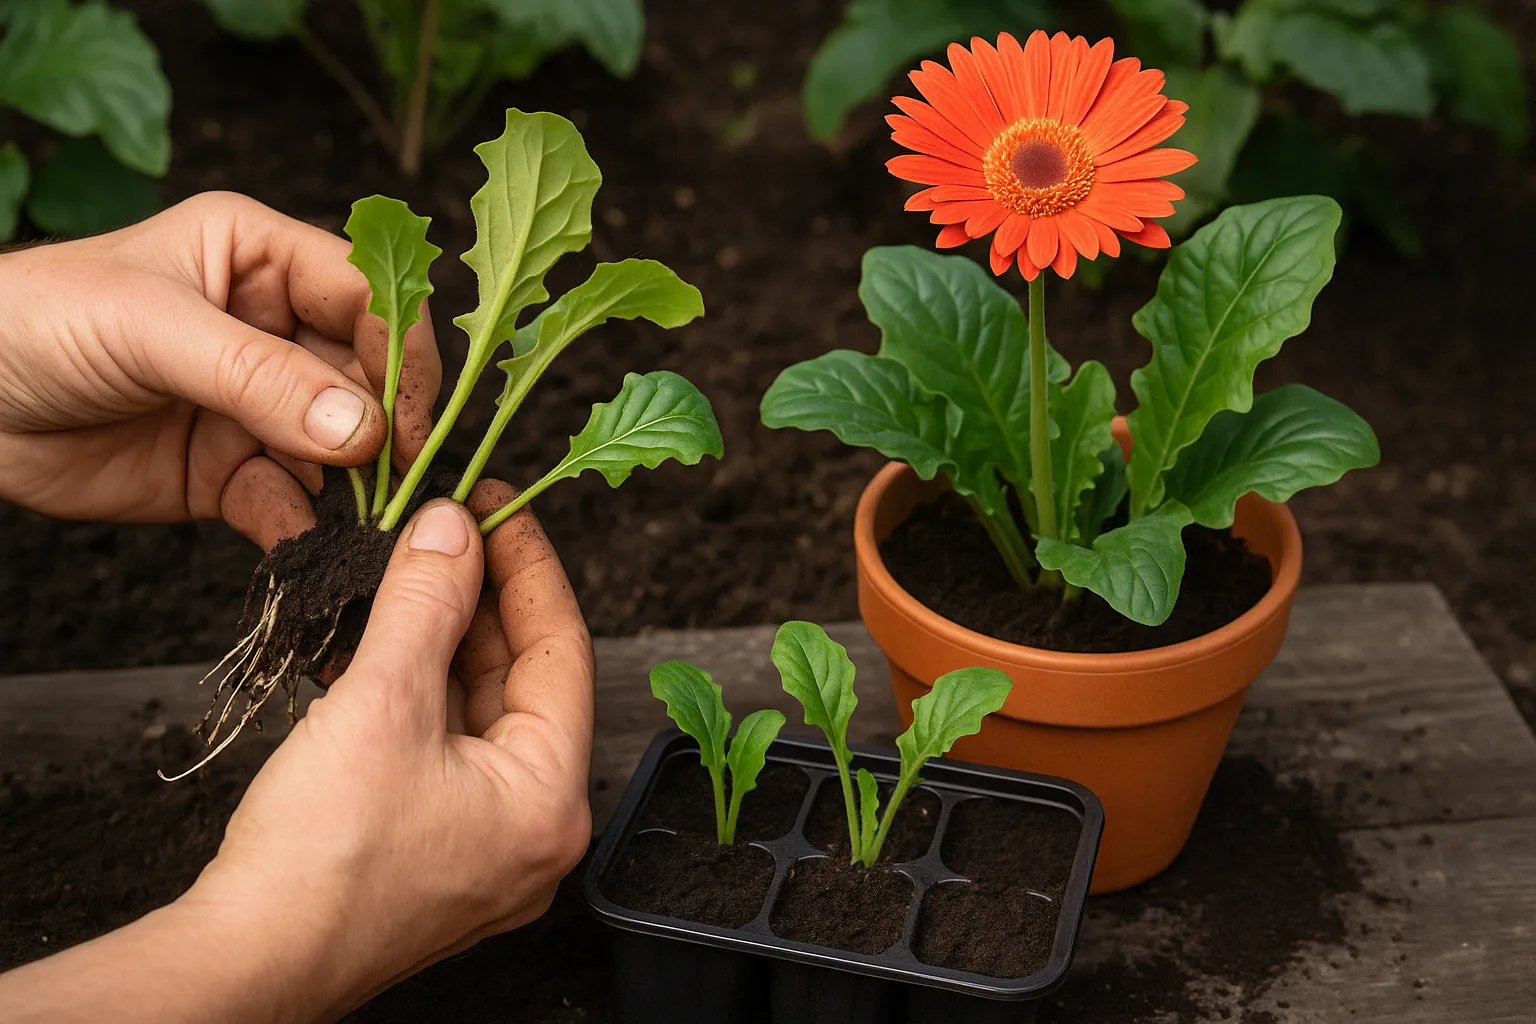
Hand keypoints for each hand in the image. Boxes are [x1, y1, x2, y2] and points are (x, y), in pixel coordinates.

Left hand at [0, 191, 439, 543]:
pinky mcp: (230, 472)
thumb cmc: (33, 322)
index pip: (368, 295)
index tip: (409, 418)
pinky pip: (292, 502)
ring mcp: (256, 405)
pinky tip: (307, 544)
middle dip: (385, 429)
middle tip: (394, 476)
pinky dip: (306, 527)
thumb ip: (259, 377)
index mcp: (259, 259)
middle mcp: (271, 329)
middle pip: (367, 378)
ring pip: (341, 447)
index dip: (400, 353)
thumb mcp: (150, 328)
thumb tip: (362, 430)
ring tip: (365, 520)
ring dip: (356, 487)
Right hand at [0, 496, 594, 1022]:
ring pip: (476, 712)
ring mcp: (485, 846)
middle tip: (450, 530)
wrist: (243, 963)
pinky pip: (442, 748)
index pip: (562, 650)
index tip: (501, 507)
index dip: (529, 567)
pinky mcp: (434, 851)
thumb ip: (424, 604)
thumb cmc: (321, 858)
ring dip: (441, 640)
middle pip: (521, 680)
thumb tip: (451, 529)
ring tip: (410, 571)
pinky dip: (415, 692)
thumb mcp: (382, 703)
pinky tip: (380, 640)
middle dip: (481, 600)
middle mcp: (534, 828)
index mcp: (551, 799)